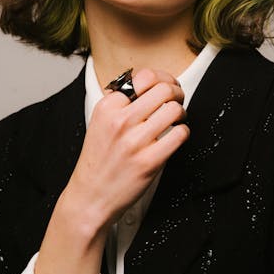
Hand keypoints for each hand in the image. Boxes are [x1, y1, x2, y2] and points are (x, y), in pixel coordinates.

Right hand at [62, 67, 189, 232]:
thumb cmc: (99, 159)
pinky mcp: (149, 161)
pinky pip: (179, 134)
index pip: (144, 77)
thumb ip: (120, 101)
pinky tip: (175, 136)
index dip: (162, 79)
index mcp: (107, 107)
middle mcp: (120, 121)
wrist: (90, 196)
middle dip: (176, 92)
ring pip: (174, 109)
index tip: (167, 85)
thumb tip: (150, 81)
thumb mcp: (100, 122)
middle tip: (177, 99)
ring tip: (176, 120)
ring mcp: (135, 141)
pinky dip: (183, 132)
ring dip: (181, 112)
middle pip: (163, 89)